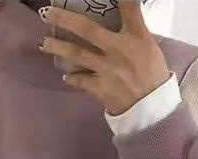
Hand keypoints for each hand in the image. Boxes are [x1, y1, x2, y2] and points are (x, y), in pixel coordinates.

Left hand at [38, 2, 170, 114]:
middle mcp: (119, 50)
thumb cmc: (154, 77)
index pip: (129, 7)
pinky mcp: (101, 88)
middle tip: (46, 13)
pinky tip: (65, 75)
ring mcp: (107, 70)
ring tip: (43, 43)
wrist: (153, 111)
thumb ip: (135, 31)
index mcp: (137, 37)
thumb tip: (123, 18)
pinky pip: (81, 80)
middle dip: (64, 18)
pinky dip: (72, 78)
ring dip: (57, 47)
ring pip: (77, 54)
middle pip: (87, 29)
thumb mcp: (150, 48)